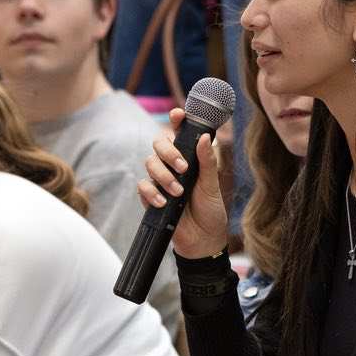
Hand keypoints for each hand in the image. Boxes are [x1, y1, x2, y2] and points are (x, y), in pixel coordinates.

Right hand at [137, 107, 229, 258]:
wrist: (202, 241)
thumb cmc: (210, 211)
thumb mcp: (212, 186)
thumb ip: (207, 162)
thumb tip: (204, 137)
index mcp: (189, 158)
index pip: (180, 133)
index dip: (177, 120)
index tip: (178, 114)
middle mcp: (173, 166)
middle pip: (159, 144)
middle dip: (168, 152)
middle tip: (183, 167)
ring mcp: (161, 181)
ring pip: (149, 163)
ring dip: (163, 175)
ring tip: (178, 192)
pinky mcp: (151, 197)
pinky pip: (142, 186)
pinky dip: (152, 192)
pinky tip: (164, 202)